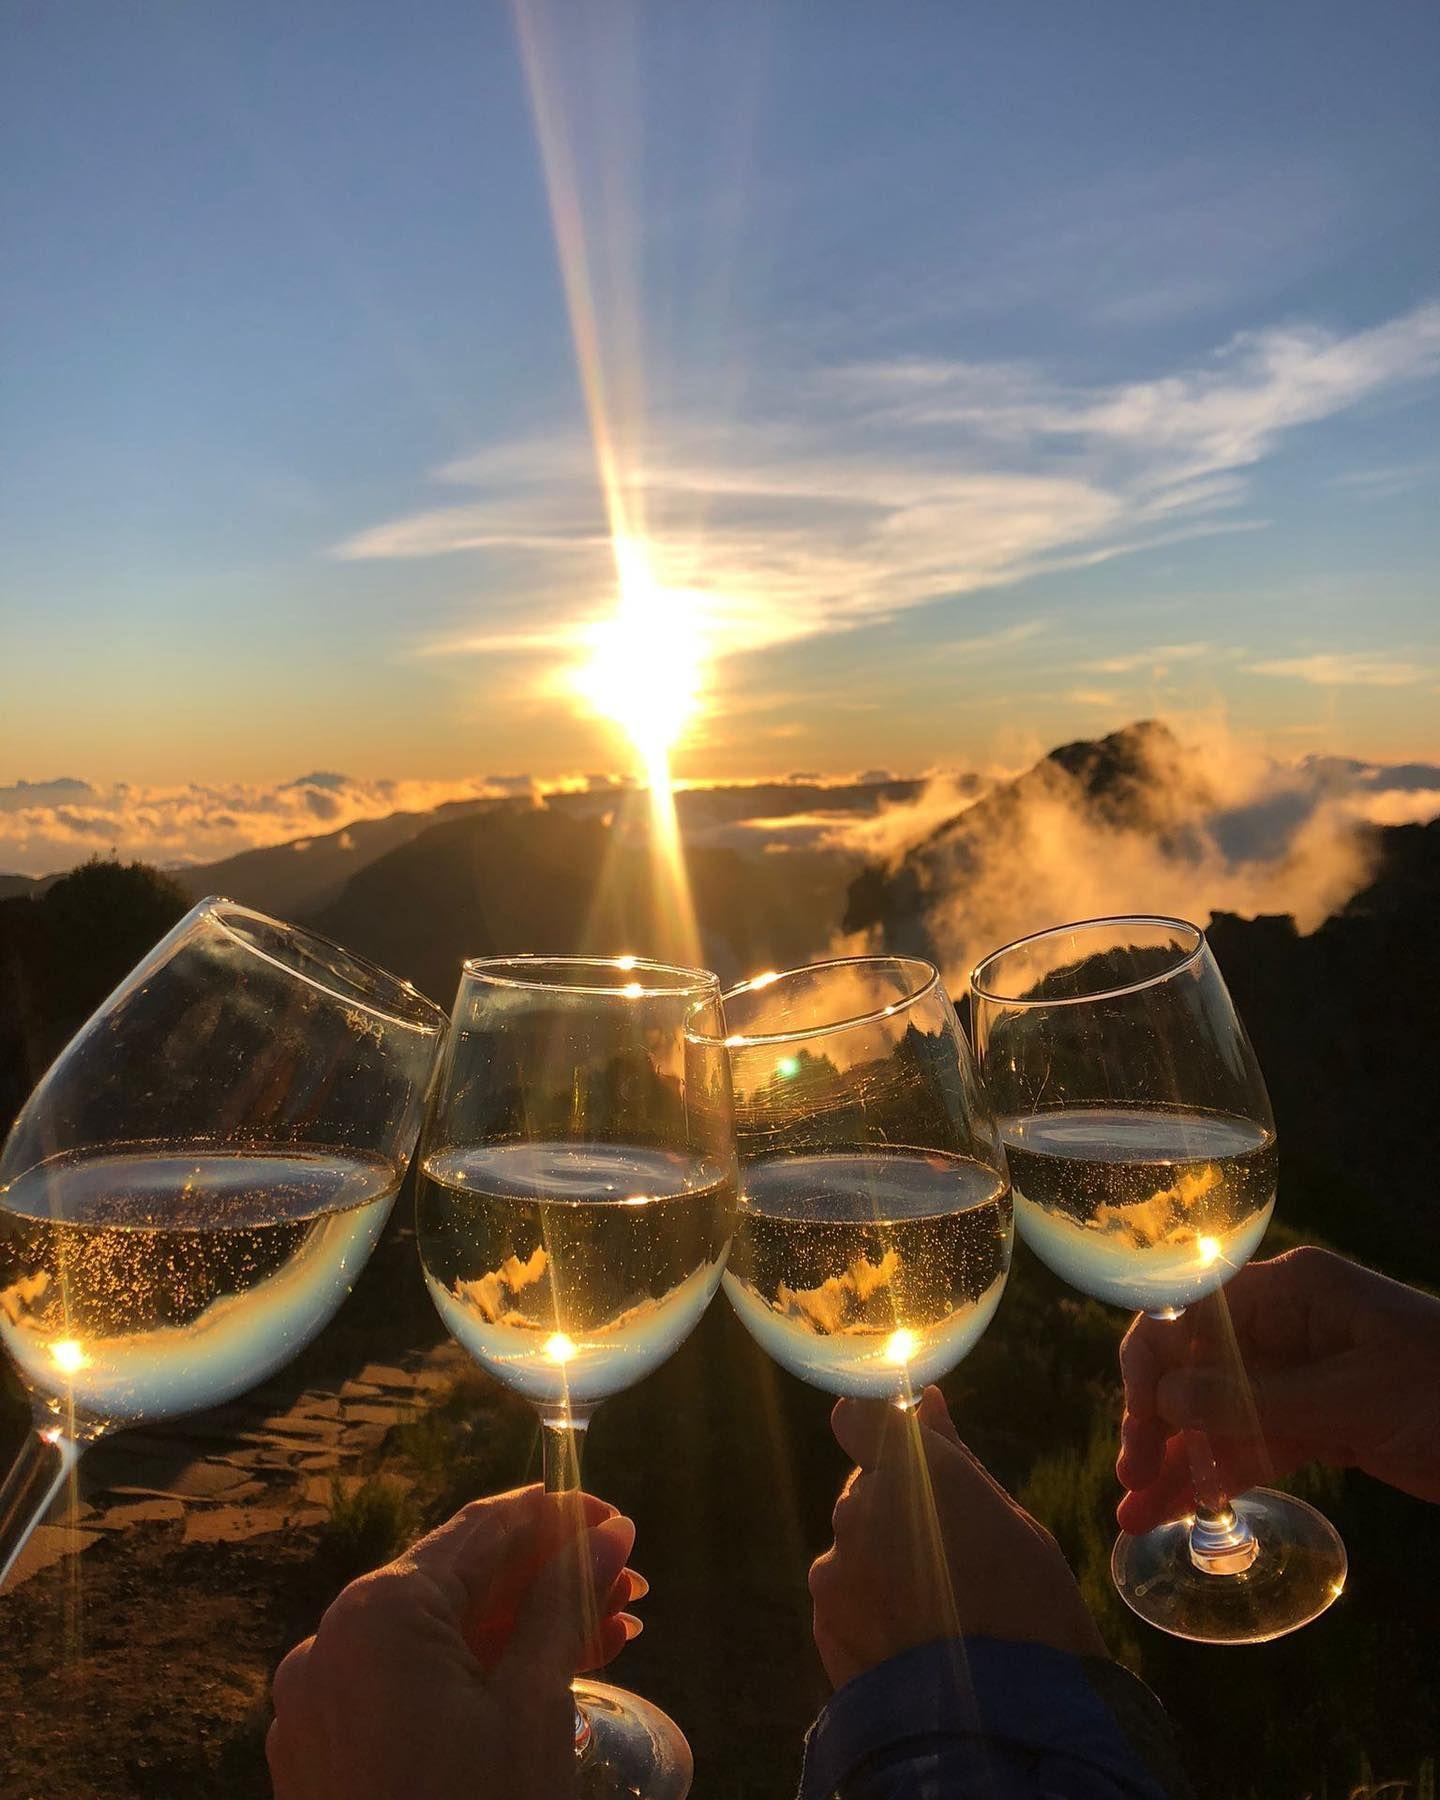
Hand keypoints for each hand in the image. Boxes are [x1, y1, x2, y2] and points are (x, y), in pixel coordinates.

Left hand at [267, 1485, 644, 1799]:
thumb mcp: (534, 1706)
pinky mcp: (322, 1752)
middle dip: (549, 1579)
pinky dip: (470, 1676)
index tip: (621, 1522)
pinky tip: (543, 1679)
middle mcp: (330, 1642)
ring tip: (609, 1634)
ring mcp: (317, 1701)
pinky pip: (404, 1687)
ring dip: (520, 1630)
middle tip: (628, 1585)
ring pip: (435, 1639)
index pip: (482, 1531)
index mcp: (376, 1614)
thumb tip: (608, 1533)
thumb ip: (565, 1603)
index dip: (560, 1517)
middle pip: (458, 1583)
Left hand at [809, 1386, 1104, 1689]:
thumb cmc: (1030, 1608)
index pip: (859, 1413)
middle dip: (894, 1504)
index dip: (878, 1427)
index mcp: (910, 1468)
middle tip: (949, 1551)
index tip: (903, 1446)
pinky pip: (843, 1593)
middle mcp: (859, 1508)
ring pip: (854, 1542)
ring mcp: (835, 1568)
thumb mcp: (1010, 1520)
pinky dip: (870, 1604)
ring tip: (937, 1606)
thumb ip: (952, 1456)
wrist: (1008, 1722)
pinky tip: (914, 1635)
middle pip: (864, 1487)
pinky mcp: (824, 1620)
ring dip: (881, 1558)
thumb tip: (926, 1403)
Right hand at [1117, 1247, 1439, 1532]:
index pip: (1191, 1314)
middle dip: (1155, 1424)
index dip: (1151, 1368)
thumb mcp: (1356, 1398)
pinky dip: (1220, 1474)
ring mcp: (1300, 1373)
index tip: (1138, 1432)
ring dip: (1178, 1461)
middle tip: (1130, 1486)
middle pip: (1194, 1367)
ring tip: (1135, 1517)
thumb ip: (1257, 1400)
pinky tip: (1185, 1507)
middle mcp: (1285, 1324)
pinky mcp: (1319, 1420)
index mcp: (1292, 1290)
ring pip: (1216, 1414)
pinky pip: (1252, 1443)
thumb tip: (1164, 1401)